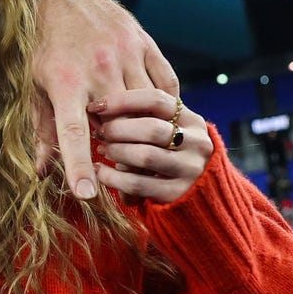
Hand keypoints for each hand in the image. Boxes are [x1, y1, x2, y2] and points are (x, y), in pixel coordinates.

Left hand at [31, 0, 178, 199]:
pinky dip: (163, 104)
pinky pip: (166, 84)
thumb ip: (42, 128)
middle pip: (118, 124)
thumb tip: (43, 172)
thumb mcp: (32, 84)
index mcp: (65, 82)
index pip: (73, 134)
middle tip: (112, 156)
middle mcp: (99, 68)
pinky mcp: (145, 43)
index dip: (79, 166)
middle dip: (117, 146)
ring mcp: (126, 53)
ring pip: (147, 106)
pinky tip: (153, 113)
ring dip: (142, 127)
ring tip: (133, 136)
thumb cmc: (40, 44)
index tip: (87, 195)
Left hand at [87, 89, 212, 203]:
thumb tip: (101, 106)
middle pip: (151, 128)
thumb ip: (145, 116)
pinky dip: (112, 177)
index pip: (156, 99)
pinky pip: (137, 184)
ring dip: (115, 151)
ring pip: (145, 156)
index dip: (121, 100)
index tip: (96, 106)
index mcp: (192, 120)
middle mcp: (197, 144)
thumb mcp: (168, 129)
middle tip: (99, 132)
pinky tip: (100, 171)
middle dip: (117, 129)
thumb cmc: (168, 152)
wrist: (195, 193)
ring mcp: (190, 170)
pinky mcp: (178, 194)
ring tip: (102, 149)